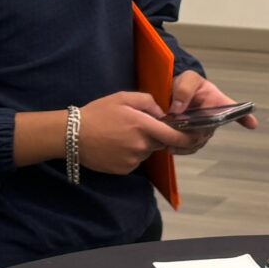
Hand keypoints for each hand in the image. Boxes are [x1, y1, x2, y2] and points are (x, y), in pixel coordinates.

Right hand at [76, 90, 197, 173]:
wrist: (72, 135)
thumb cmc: (97, 113)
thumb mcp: (122, 97)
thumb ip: (147, 101)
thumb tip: (163, 112)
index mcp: (143, 125)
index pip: (174, 136)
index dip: (187, 137)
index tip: (196, 136)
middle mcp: (141, 145)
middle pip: (160, 142)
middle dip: (156, 135)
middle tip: (136, 126)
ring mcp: (133, 160)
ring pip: (147, 151)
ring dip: (142, 144)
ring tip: (120, 135)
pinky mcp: (125, 169)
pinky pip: (135, 161)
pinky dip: (131, 154)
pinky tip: (115, 146)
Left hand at [168, 71, 259, 150]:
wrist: (174, 92)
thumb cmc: (187, 84)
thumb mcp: (186, 79)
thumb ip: (183, 90)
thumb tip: (178, 109)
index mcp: (217, 102)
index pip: (235, 110)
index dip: (244, 117)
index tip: (252, 123)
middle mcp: (214, 118)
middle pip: (206, 132)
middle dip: (190, 134)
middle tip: (173, 129)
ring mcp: (204, 130)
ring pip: (197, 143)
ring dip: (182, 143)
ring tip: (168, 139)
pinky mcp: (192, 138)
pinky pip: (189, 148)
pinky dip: (179, 148)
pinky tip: (169, 146)